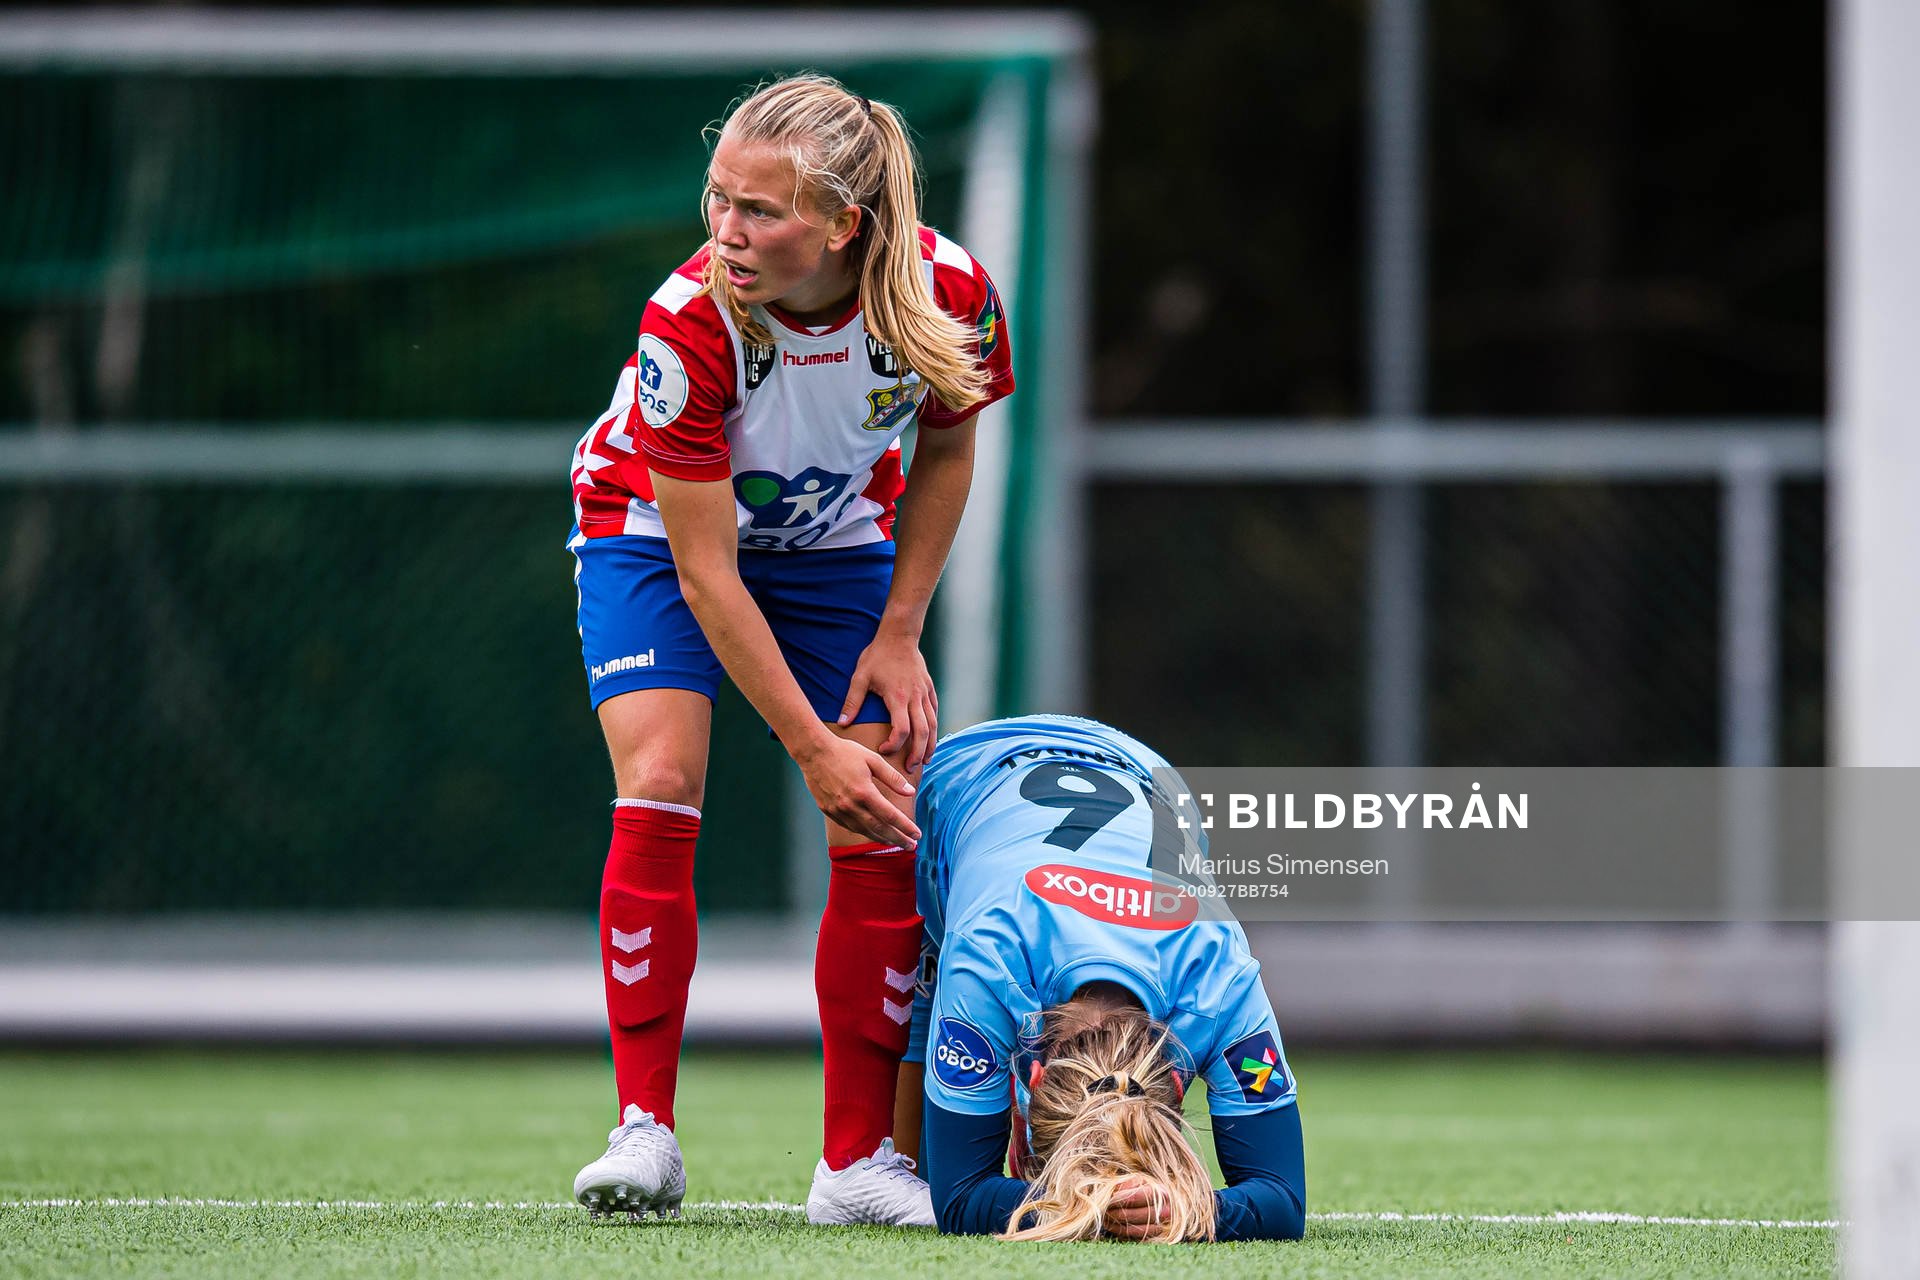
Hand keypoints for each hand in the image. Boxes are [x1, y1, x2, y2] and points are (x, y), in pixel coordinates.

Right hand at [796, 733, 920, 848]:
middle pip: (879, 829)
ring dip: (881, 839)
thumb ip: (893, 777)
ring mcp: (838, 810)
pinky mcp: (829, 811)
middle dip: (897, 839)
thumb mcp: (873, 759)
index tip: (917, 835)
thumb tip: (910, 792)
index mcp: (864, 792)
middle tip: (911, 846)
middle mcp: (851, 805)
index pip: (890, 815)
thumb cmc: (845, 752)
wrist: (813, 752)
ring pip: (864, 831)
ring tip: (894, 843)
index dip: (905, 827)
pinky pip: (850, 826)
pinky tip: (872, 833)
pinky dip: (863, 832)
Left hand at [836, 632, 938, 769]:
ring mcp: (925, 693)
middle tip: (910, 769)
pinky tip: (930, 738)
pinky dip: (934, 727)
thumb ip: (852, 702)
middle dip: (917, 753)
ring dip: (930, 744)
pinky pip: (934, 712)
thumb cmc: (877, 656)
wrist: (899, 635)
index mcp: (897, 697)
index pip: (902, 730)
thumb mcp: (860, 677)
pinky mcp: (929, 688)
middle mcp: (915, 698)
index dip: (894, 745)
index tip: (883, 750)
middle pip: (922, 733)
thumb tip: (842, 723)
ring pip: (933, 724)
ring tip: (925, 760)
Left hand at [1103, 1176, 1173, 1240]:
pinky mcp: (1154, 1237)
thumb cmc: (1143, 1188)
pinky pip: (1134, 1236)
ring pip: (1135, 1227)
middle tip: (1104, 1209)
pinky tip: (1110, 1225)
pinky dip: (1120, 1231)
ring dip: (1117, 1223)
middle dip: (1116, 1212)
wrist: (1155, 1201)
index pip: (1137, 1197)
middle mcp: (1164, 1212)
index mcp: (1161, 1193)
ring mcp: (1160, 1226)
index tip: (1108, 1198)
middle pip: (1135, 1214)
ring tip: (1105, 1216)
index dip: (1120, 1198)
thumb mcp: (1136, 1181)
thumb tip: (1111, 1192)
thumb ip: (1125, 1184)